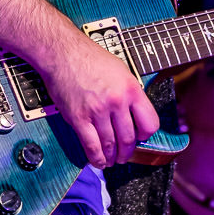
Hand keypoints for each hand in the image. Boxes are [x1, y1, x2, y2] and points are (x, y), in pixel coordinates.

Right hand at [41, 28, 159, 168]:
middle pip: (129, 138)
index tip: (140, 138)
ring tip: (111, 160)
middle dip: (127, 151)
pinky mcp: (79, 118)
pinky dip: (96, 158)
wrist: (63, 53)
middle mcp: (117, 102)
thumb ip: (130, 91)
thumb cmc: (90, 57)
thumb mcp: (121, 70)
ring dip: (112, 157)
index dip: (146, 135)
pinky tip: (99, 161)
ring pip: (111, 144)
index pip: (150, 123)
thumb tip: (134, 111)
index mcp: (131, 89)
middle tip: (124, 155)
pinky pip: (91, 145)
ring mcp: (98, 111)